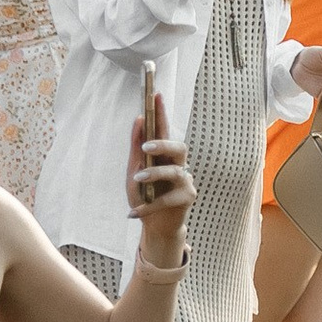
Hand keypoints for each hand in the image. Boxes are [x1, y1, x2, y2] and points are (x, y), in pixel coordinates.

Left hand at [126, 88, 194, 254]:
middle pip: (178, 147)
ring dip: (154, 174)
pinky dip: (148, 206)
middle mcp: (178, 164)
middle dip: (163, 144)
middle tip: (146, 146)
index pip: (164, 130)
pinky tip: (133, 213)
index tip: (156, 95)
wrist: (154, 226)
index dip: (161, 113)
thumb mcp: (134, 171)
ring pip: (174, 171)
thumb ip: (136, 148)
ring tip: (137, 180)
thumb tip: (139, 119)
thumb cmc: (145, 195)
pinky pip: (168, 199)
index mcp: (164, 155)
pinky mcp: (187, 198)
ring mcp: (185, 181)